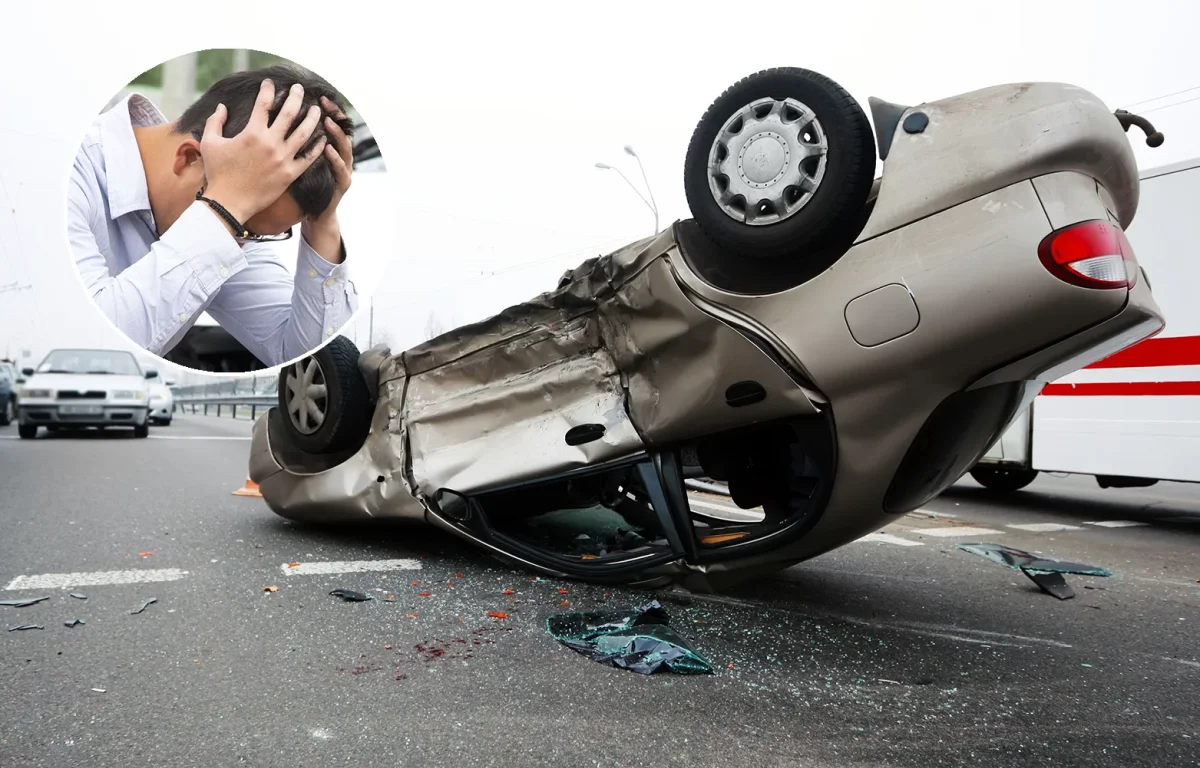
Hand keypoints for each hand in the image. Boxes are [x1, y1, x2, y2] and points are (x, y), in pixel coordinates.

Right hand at [200, 79, 326, 222]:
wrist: (228, 202)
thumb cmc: (217, 173)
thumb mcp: (210, 143)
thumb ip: (215, 121)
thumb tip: (222, 106)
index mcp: (252, 133)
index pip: (263, 104)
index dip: (267, 90)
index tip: (270, 83)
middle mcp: (270, 143)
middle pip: (289, 113)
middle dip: (296, 97)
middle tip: (299, 89)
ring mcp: (282, 159)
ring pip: (304, 133)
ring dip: (312, 119)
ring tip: (317, 110)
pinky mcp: (290, 174)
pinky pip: (309, 158)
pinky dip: (317, 147)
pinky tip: (323, 138)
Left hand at [301, 96, 352, 262]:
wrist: (319, 212)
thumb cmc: (308, 186)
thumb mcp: (305, 161)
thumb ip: (300, 141)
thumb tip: (284, 120)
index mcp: (328, 148)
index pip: (329, 122)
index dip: (325, 108)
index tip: (314, 94)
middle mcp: (339, 155)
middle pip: (340, 129)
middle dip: (333, 114)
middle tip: (322, 102)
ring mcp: (343, 169)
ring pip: (344, 147)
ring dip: (336, 133)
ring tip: (327, 121)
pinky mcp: (342, 183)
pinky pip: (340, 170)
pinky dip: (335, 159)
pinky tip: (326, 148)